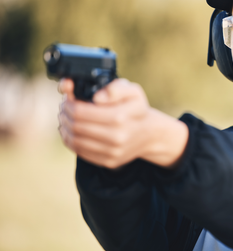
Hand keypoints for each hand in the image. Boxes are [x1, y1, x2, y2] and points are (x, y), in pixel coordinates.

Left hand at [58, 78, 187, 169]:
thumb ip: (116, 88)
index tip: (68, 98)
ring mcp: (112, 152)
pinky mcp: (109, 162)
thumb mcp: (133, 91)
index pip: (80, 111)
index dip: (69, 104)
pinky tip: (71, 131)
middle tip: (65, 107)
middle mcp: (116, 136)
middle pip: (76, 126)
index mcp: (119, 117)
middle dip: (65, 114)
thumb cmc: (137, 109)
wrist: (150, 134)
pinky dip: (71, 141)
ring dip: (65, 127)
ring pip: (75, 140)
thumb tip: (97, 97)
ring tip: (66, 118)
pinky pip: (80, 152)